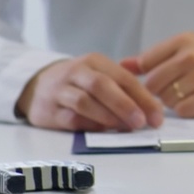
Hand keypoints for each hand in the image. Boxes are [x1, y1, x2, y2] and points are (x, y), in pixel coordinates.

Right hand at [16, 54, 164, 131]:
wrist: (36, 84)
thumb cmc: (79, 83)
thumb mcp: (101, 76)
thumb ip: (125, 90)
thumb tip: (153, 111)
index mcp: (96, 62)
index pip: (124, 78)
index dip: (143, 98)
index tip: (157, 116)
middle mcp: (76, 72)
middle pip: (102, 86)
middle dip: (125, 105)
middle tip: (141, 122)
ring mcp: (60, 90)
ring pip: (84, 102)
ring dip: (108, 117)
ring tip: (124, 128)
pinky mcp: (48, 110)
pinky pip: (70, 118)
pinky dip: (88, 125)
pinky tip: (102, 131)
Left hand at [125, 32, 193, 117]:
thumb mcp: (190, 48)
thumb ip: (156, 57)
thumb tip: (123, 65)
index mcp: (185, 40)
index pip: (147, 62)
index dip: (150, 76)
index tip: (161, 80)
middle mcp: (192, 56)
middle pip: (153, 83)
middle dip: (161, 92)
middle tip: (180, 90)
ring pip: (167, 99)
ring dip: (175, 102)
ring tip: (193, 94)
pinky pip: (182, 110)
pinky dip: (188, 111)